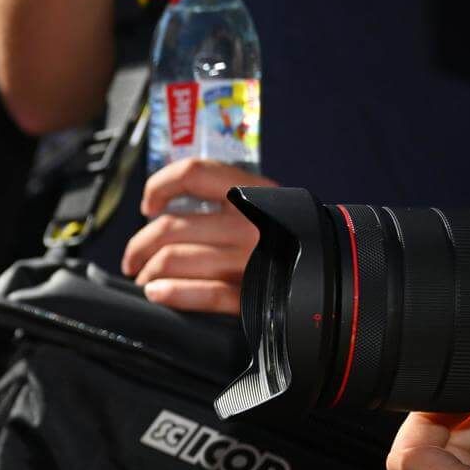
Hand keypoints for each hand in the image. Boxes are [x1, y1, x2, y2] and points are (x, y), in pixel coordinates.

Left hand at [122, 158, 276, 314]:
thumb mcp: (263, 205)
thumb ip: (221, 199)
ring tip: (145, 279)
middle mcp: (250, 224)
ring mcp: (250, 261)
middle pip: (169, 227)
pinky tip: (158, 292)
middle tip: (134, 259)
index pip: (193, 173)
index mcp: (252, 193)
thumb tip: (162, 207)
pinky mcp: (251, 296)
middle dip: (139, 245)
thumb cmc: (286, 238)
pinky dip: (171, 293)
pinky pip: (202, 294)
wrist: (336, 274)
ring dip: (148, 272)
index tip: (148, 205)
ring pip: (174, 259)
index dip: (159, 186)